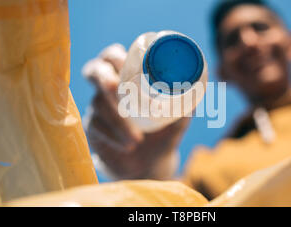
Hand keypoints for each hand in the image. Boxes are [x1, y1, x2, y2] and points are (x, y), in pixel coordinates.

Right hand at [83, 44, 189, 179]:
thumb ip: (186, 106)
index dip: (116, 57)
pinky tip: (128, 145)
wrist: (151, 163)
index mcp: (129, 75)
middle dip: (106, 80)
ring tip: (137, 139)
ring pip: (98, 103)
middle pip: (95, 71)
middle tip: (119, 92)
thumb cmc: (164, 132)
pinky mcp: (93, 128)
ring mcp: (98, 106)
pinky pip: (95, 126)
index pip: (113, 55)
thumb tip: (198, 92)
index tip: (127, 66)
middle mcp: (109, 87)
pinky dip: (113, 135)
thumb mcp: (178, 120)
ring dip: (118, 120)